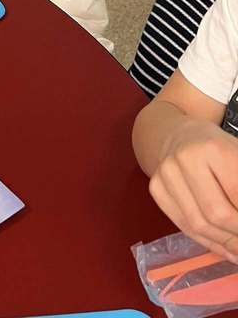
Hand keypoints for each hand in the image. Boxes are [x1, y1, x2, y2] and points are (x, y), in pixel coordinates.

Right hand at [150, 118, 237, 261]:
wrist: (180, 136)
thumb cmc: (218, 149)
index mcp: (212, 147)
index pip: (237, 193)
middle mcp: (184, 158)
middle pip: (217, 213)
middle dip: (237, 234)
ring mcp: (166, 173)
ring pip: (199, 225)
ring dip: (226, 244)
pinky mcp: (156, 188)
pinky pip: (183, 226)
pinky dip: (208, 243)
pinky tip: (225, 248)